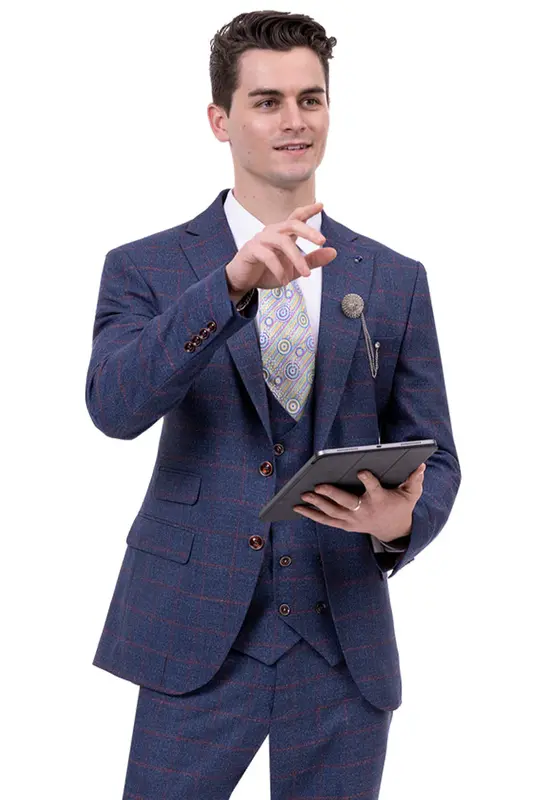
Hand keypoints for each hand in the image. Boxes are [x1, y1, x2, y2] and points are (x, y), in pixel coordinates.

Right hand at [225, 201, 336, 295]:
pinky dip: (279, 269)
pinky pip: (268, 256)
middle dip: (308, 231)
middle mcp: (272, 232)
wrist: (243, 282)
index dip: (308, 210)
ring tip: (305, 274)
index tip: (321, 205)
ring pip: (282, 241)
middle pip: (291, 224)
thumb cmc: (266, 271)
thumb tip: (333, 252)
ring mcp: (260, 240)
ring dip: (297, 258)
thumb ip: (312, 261)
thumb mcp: (293, 269)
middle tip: (322, 241)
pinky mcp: (250, 250)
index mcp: (282, 234)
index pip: (296, 217)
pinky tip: (284, 280)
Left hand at [293, 464, 425, 542]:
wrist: (394, 531)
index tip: (362, 471)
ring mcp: (353, 520)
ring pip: (333, 513)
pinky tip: (298, 508)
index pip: (374, 489)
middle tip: (317, 486)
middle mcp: (364, 512)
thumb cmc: (400, 506)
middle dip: (331, 495)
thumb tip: (421, 466)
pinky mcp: (345, 525)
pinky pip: (326, 521)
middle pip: (346, 503)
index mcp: (379, 500)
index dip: (368, 480)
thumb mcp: (411, 494)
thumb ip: (415, 480)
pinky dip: (312, 515)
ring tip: (302, 495)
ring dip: (317, 504)